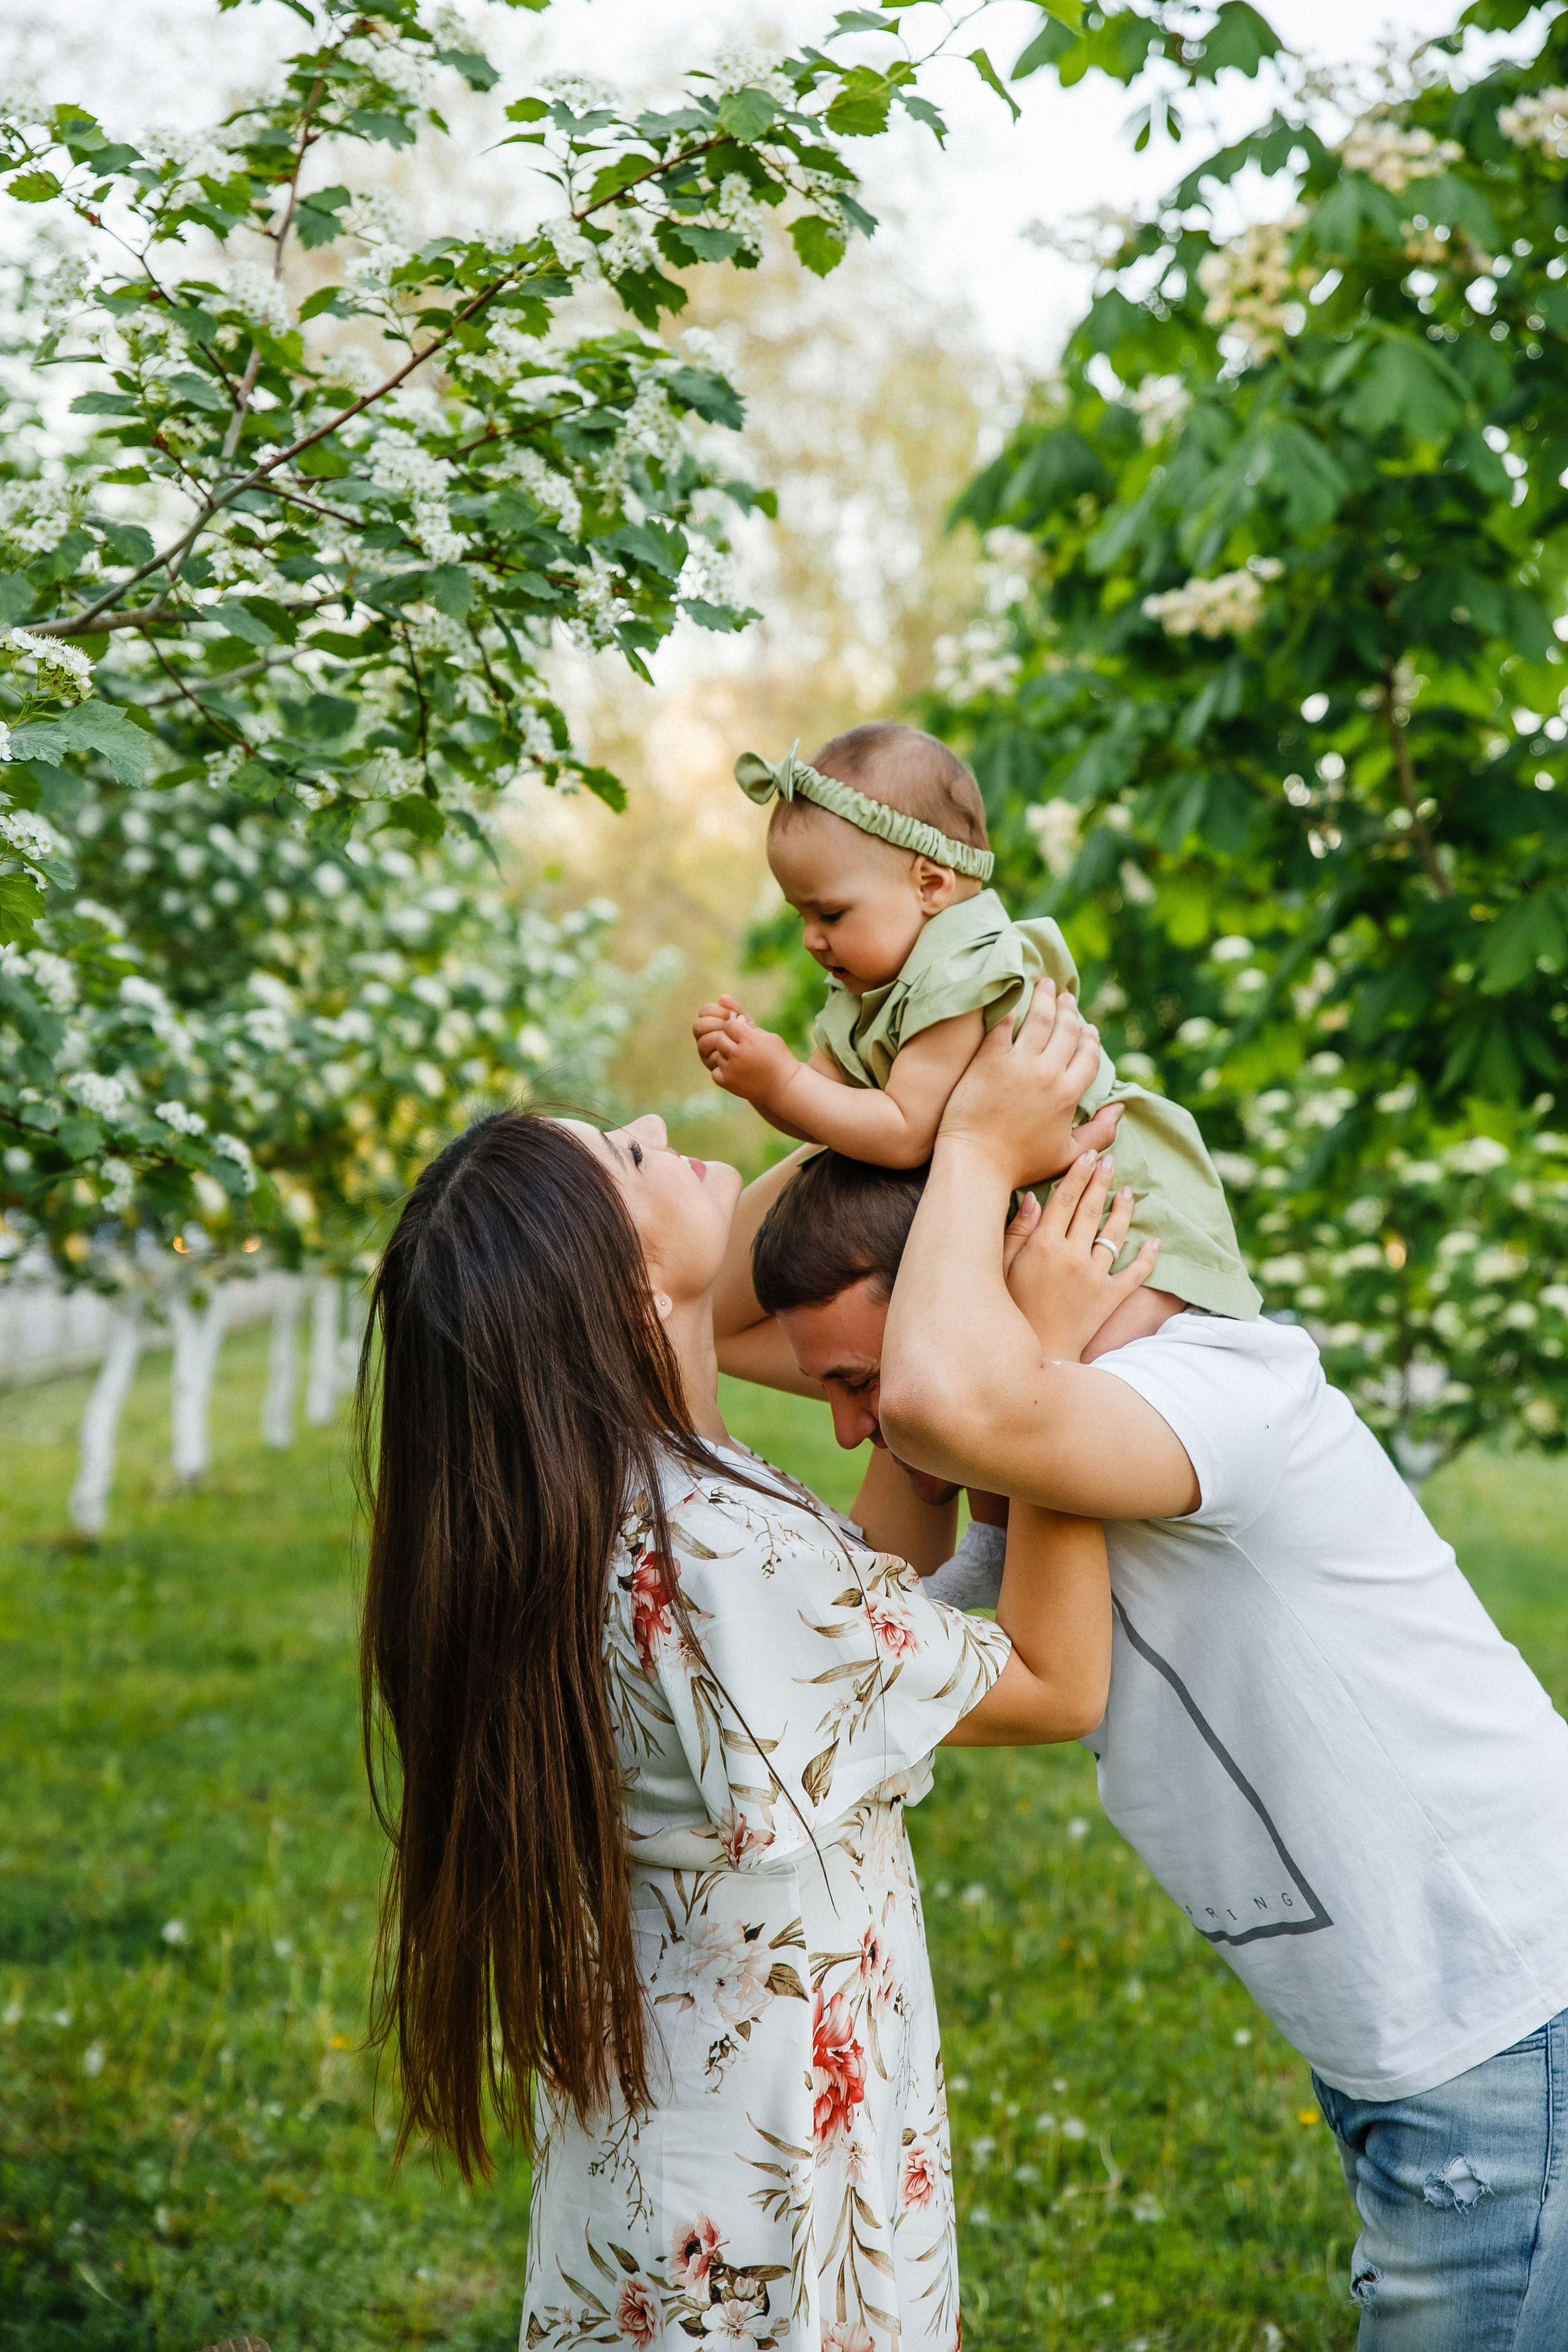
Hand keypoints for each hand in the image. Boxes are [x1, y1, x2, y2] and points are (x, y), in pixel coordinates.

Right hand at [694, 993, 747, 1069]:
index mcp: (710, 1023)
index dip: (718, 1011)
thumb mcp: (745, 1022)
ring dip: (719, 1038)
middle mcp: (704, 1037)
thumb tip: (722, 997)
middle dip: (716, 1025)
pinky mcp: (712, 1066)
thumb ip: (735, 1009)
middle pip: (698, 1026)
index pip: (704, 1011)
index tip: (733, 1015)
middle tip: (731, 1028)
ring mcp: (706, 1053)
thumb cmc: (750, 1038)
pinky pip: (712, 1057)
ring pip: (702, 1042)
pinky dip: (724, 1052)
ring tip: (734, 1039)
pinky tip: (735, 1050)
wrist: (760, 1060)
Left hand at [695, 1003, 801, 1107]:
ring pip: (717, 1054)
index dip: (736, 1028)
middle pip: (721, 1038)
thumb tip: (722, 999)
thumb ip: (747, 1021)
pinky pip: (715, 1070)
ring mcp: (731, 1070)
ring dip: (726, 1055)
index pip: (729, 1025)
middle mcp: (738, 1054)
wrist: (784, 1087)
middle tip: (742, 1047)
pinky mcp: (727, 1082)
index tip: (744, 1034)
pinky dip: (723, 1070)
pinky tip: (737, 1071)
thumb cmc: (778, 1058)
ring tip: (742, 1061)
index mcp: (750, 1040)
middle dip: (729, 1041)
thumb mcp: (768, 1036)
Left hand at [936, 980, 1121, 1188]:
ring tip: (1044, 984)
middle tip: (1065, 997)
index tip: (1088, 1028)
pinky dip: (1010, 1008)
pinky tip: (1012, 998)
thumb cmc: (1020, 1164)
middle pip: (1066, 1030)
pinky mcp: (989, 1060)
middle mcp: (1048, 1074)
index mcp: (1069, 1094)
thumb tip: (1120, 1108)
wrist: (976, 1164)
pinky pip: (1003, 1025)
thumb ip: (1100, 1132)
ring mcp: (1018, 1064)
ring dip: (1045, 997)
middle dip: (1069, 1009)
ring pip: (1039, 1019)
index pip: (1088, 1055)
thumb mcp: (1069, 1154)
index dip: (1090, 1039)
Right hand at [1004, 1151, 1158, 1360]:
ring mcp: (1093, 1277)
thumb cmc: (1010, 1308)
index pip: (1064, 1200)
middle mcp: (1072, 1256)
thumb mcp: (1002, 1266)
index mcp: (1043, 1245)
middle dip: (1101, 1182)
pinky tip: (1154, 1243)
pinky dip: (1146, 1259)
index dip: (1078, 1174)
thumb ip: (1018, 1231)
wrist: (1035, 1352)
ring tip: (1129, 1192)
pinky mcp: (1108, 1299)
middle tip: (1111, 1162)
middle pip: (1090, 1210)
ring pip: (1113, 1235)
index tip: (1089, 1155)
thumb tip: (1034, 1197)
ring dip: (1123, 1211)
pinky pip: (1133, 1274)